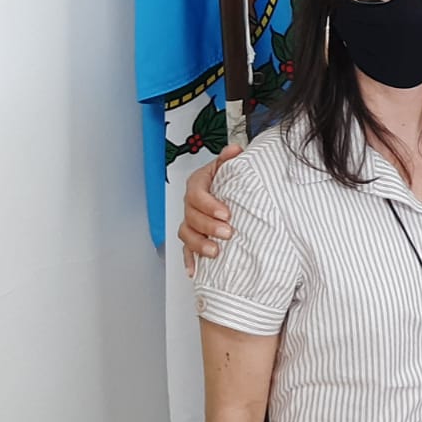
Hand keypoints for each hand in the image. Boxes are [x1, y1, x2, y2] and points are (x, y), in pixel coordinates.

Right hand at [178, 144, 239, 276]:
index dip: (209, 205)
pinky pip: (187, 250)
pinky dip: (189, 261)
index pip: (197, 194)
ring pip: (187, 234)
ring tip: (215, 252)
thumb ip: (229, 158)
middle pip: (192, 216)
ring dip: (199, 244)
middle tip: (227, 232)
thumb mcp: (228, 165)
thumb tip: (235, 150)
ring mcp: (190, 221)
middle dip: (208, 226)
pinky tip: (195, 271)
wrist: (228, 190)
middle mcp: (191, 203)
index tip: (226, 213)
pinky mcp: (193, 236)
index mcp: (198, 184)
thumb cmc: (227, 179)